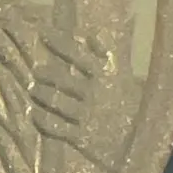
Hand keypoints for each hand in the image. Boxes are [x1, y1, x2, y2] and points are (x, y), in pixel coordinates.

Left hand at [31, 0, 140, 172]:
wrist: (139, 141)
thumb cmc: (127, 104)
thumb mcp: (122, 77)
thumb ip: (105, 56)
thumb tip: (91, 34)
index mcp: (107, 76)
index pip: (80, 54)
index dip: (61, 42)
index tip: (42, 31)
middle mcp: (96, 94)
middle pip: (64, 79)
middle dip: (47, 73)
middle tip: (35, 69)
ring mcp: (88, 116)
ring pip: (57, 102)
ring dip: (42, 95)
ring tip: (32, 90)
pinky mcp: (81, 137)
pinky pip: (56, 127)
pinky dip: (43, 120)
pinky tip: (33, 113)